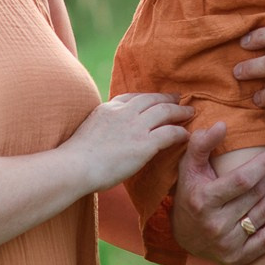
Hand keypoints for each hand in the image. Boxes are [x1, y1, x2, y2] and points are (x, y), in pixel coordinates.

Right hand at [67, 92, 191, 190]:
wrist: (75, 167)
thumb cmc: (76, 159)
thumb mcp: (89, 131)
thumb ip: (102, 128)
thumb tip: (107, 136)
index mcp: (108, 108)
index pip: (132, 97)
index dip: (148, 97)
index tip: (156, 99)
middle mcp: (123, 113)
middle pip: (152, 99)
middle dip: (167, 98)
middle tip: (179, 99)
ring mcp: (135, 127)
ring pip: (165, 112)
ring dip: (179, 111)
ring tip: (190, 112)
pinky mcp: (144, 144)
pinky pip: (169, 133)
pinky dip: (180, 132)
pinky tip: (186, 135)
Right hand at [170, 124, 264, 264]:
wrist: (185, 235)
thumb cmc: (190, 191)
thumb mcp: (189, 167)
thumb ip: (202, 143)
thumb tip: (222, 125)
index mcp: (202, 200)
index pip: (242, 181)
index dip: (261, 166)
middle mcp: (214, 225)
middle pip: (256, 197)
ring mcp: (226, 244)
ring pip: (263, 215)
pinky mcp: (237, 258)